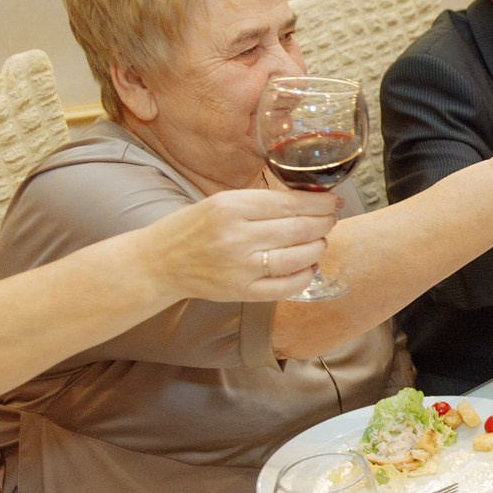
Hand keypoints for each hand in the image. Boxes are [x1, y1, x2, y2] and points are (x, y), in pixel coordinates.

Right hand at [138, 188, 340, 300]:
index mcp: (231, 207)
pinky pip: (287, 286)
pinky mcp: (242, 292)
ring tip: (320, 240)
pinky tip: (308, 266)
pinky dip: (305, 275)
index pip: (290, 203)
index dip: (320, 202)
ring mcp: (241, 268)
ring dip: (318, 247)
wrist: (159, 263)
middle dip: (324, 223)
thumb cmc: (191, 227)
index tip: (333, 201)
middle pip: (299, 229)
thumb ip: (260, 202)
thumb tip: (307, 200)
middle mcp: (237, 237)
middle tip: (330, 219)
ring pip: (299, 257)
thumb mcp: (221, 201)